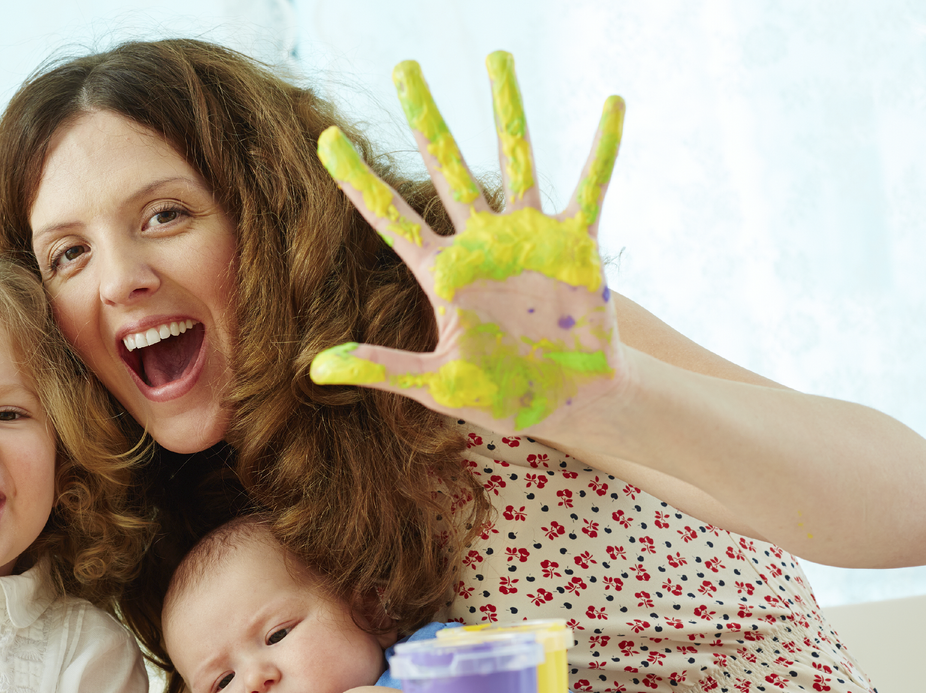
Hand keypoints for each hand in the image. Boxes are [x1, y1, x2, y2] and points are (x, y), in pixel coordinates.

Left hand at [310, 52, 626, 438]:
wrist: (570, 403)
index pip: (390, 217)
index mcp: (442, 274)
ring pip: (515, 158)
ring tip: (498, 56)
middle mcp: (480, 243)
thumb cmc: (501, 395)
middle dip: (426, 118)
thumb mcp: (437, 385)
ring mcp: (529, 237)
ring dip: (508, 109)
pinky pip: (591, 186)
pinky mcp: (577, 244)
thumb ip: (382, 369)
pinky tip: (611, 104)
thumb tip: (314, 371)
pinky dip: (603, 148)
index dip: (358, 180)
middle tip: (405, 66)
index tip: (325, 139)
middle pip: (445, 167)